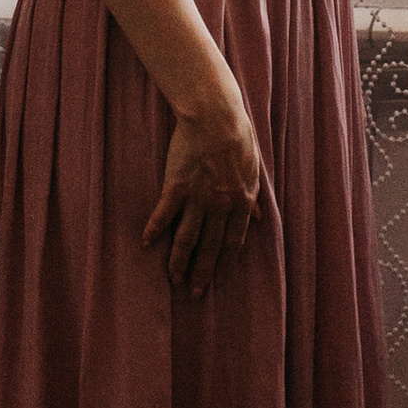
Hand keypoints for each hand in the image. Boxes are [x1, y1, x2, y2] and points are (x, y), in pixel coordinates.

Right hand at [141, 89, 262, 297]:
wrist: (216, 115)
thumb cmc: (238, 138)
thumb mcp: (255, 170)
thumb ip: (255, 198)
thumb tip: (261, 219)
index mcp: (243, 202)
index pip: (233, 243)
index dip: (224, 264)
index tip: (216, 281)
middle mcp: (221, 205)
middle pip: (210, 247)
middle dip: (202, 272)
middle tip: (194, 293)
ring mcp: (198, 197)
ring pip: (187, 237)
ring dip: (179, 261)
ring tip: (173, 279)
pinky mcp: (176, 185)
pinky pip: (164, 214)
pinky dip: (154, 230)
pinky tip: (146, 244)